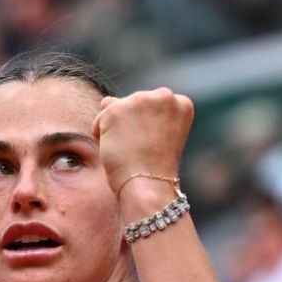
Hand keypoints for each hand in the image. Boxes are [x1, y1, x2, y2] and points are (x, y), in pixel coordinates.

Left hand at [93, 88, 193, 203]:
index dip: (150, 128)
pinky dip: (102, 138)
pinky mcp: (116, 109)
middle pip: (134, 104)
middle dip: (132, 126)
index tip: (156, 145)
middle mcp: (163, 96)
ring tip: (131, 151)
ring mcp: (139, 100)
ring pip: (116, 110)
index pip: (155, 106)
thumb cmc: (155, 169)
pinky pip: (100, 121)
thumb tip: (105, 101)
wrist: (149, 186)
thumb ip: (139, 113)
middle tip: (142, 151)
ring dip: (116, 131)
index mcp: (181, 103)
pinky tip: (117, 151)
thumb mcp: (157, 135)